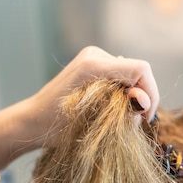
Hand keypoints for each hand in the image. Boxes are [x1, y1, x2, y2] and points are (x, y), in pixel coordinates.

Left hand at [28, 46, 158, 146]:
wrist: (32, 120)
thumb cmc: (55, 127)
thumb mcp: (94, 122)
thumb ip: (123, 110)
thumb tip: (144, 101)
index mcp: (93, 66)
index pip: (140, 69)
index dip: (150, 92)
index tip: (145, 117)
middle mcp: (95, 55)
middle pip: (138, 71)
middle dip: (142, 97)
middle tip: (135, 121)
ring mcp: (93, 57)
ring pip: (131, 74)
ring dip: (133, 96)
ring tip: (122, 117)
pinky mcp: (92, 64)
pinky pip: (120, 75)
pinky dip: (123, 92)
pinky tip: (114, 108)